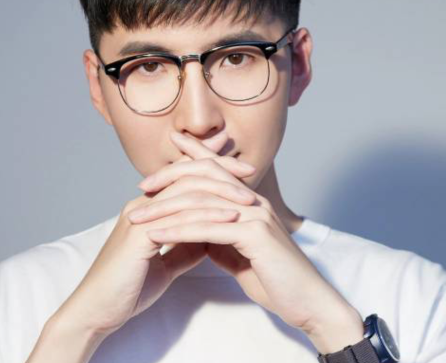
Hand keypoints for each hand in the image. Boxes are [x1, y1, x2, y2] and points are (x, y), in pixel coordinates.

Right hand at [51, 132, 255, 339]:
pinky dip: (209, 215)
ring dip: (221, 191)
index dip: (213, 169)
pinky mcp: (140, 234)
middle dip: (221, 169)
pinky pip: (180, 216)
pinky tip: (231, 217)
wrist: (98, 311)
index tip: (241, 171)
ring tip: (249, 198)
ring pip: (186, 190)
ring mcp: (141, 215)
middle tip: (250, 171)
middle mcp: (144, 204)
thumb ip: (184, 247)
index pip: (184, 176)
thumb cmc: (128, 287)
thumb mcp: (165, 263)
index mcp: (149, 207)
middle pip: (187, 173)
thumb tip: (208, 240)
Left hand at [131, 131, 363, 351]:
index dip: (195, 152)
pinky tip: (156, 235)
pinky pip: (207, 229)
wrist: (308, 302)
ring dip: (164, 210)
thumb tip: (199, 234)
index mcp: (250, 201)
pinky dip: (178, 231)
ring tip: (137, 217)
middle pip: (204, 178)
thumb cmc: (275, 278)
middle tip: (142, 185)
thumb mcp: (240, 253)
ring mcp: (255, 214)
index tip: (172, 143)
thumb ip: (220, 238)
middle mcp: (252, 201)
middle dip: (170, 178)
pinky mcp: (254, 234)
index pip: (218, 169)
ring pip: (201, 203)